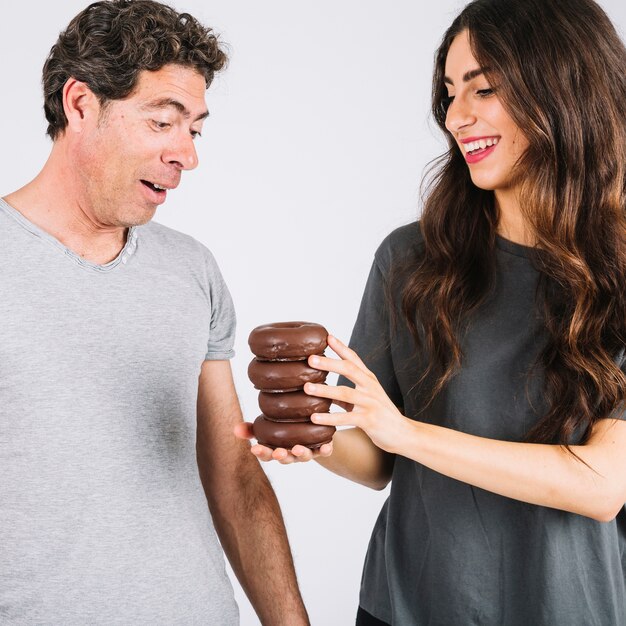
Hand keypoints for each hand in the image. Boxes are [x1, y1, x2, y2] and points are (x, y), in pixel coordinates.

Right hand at [234, 421, 333, 463]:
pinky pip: (324, 452)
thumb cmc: (284, 431)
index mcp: (277, 450)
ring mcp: (307, 453)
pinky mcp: (322, 448)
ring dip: (301, 454)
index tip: (254, 448)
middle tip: (278, 452)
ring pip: (304, 456)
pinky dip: (325, 450)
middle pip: (285, 458)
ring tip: (299, 449)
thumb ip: (251, 430)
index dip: (261, 452)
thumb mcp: (267, 429)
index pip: (267, 454)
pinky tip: (327, 446)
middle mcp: (292, 454)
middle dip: (281, 456)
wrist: (311, 433)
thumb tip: (235, 428)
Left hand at [305, 335, 408, 453]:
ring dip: (324, 390)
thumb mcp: (366, 399)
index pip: (354, 359)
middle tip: (310, 359)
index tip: (327, 337)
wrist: (404, 434)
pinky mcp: (369, 420)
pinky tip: (314, 418)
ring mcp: (371, 403)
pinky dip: (329, 418)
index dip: (341, 347)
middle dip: (329, 363)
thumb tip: (323, 388)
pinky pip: (346, 417)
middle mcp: (371, 387)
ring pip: (345, 393)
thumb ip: (347, 393)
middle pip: (349, 369)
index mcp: (369, 379)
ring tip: (306, 388)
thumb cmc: (382, 415)